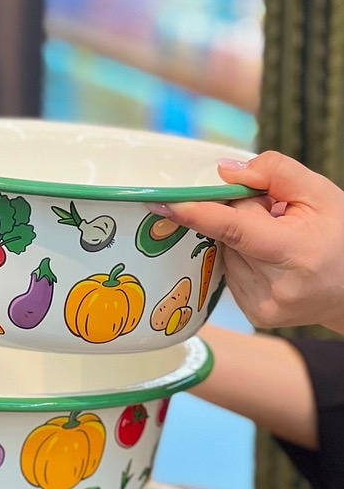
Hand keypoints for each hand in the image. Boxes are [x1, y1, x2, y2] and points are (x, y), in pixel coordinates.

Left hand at [153, 150, 343, 333]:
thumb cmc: (341, 237)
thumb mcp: (320, 194)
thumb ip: (274, 173)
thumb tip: (224, 172)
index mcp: (296, 254)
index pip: (234, 229)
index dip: (197, 214)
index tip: (163, 202)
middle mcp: (276, 287)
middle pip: (229, 237)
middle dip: (241, 217)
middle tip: (273, 215)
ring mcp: (262, 307)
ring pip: (226, 256)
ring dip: (241, 241)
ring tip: (277, 240)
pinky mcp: (254, 316)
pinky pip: (231, 274)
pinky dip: (243, 260)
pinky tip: (270, 260)